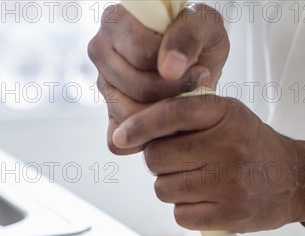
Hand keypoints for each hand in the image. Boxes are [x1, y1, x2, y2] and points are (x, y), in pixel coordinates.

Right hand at [88, 3, 228, 153]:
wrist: (197, 64)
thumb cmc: (198, 39)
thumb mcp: (203, 25)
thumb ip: (188, 36)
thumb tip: (168, 69)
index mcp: (116, 22)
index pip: (141, 55)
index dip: (175, 68)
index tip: (200, 68)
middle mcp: (101, 53)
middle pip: (136, 88)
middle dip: (173, 95)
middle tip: (197, 89)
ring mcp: (104, 88)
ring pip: (128, 118)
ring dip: (164, 119)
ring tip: (186, 104)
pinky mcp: (109, 118)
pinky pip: (118, 144)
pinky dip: (147, 142)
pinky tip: (169, 127)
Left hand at [112, 95, 304, 231]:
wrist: (293, 179)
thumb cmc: (252, 147)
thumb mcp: (228, 116)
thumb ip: (187, 115)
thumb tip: (134, 132)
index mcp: (225, 115)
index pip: (171, 115)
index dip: (139, 127)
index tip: (121, 138)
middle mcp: (228, 147)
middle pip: (158, 158)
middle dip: (159, 163)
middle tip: (179, 163)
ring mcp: (229, 183)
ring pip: (164, 189)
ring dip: (171, 188)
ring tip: (196, 182)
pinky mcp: (229, 214)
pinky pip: (180, 215)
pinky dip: (186, 211)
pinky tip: (204, 202)